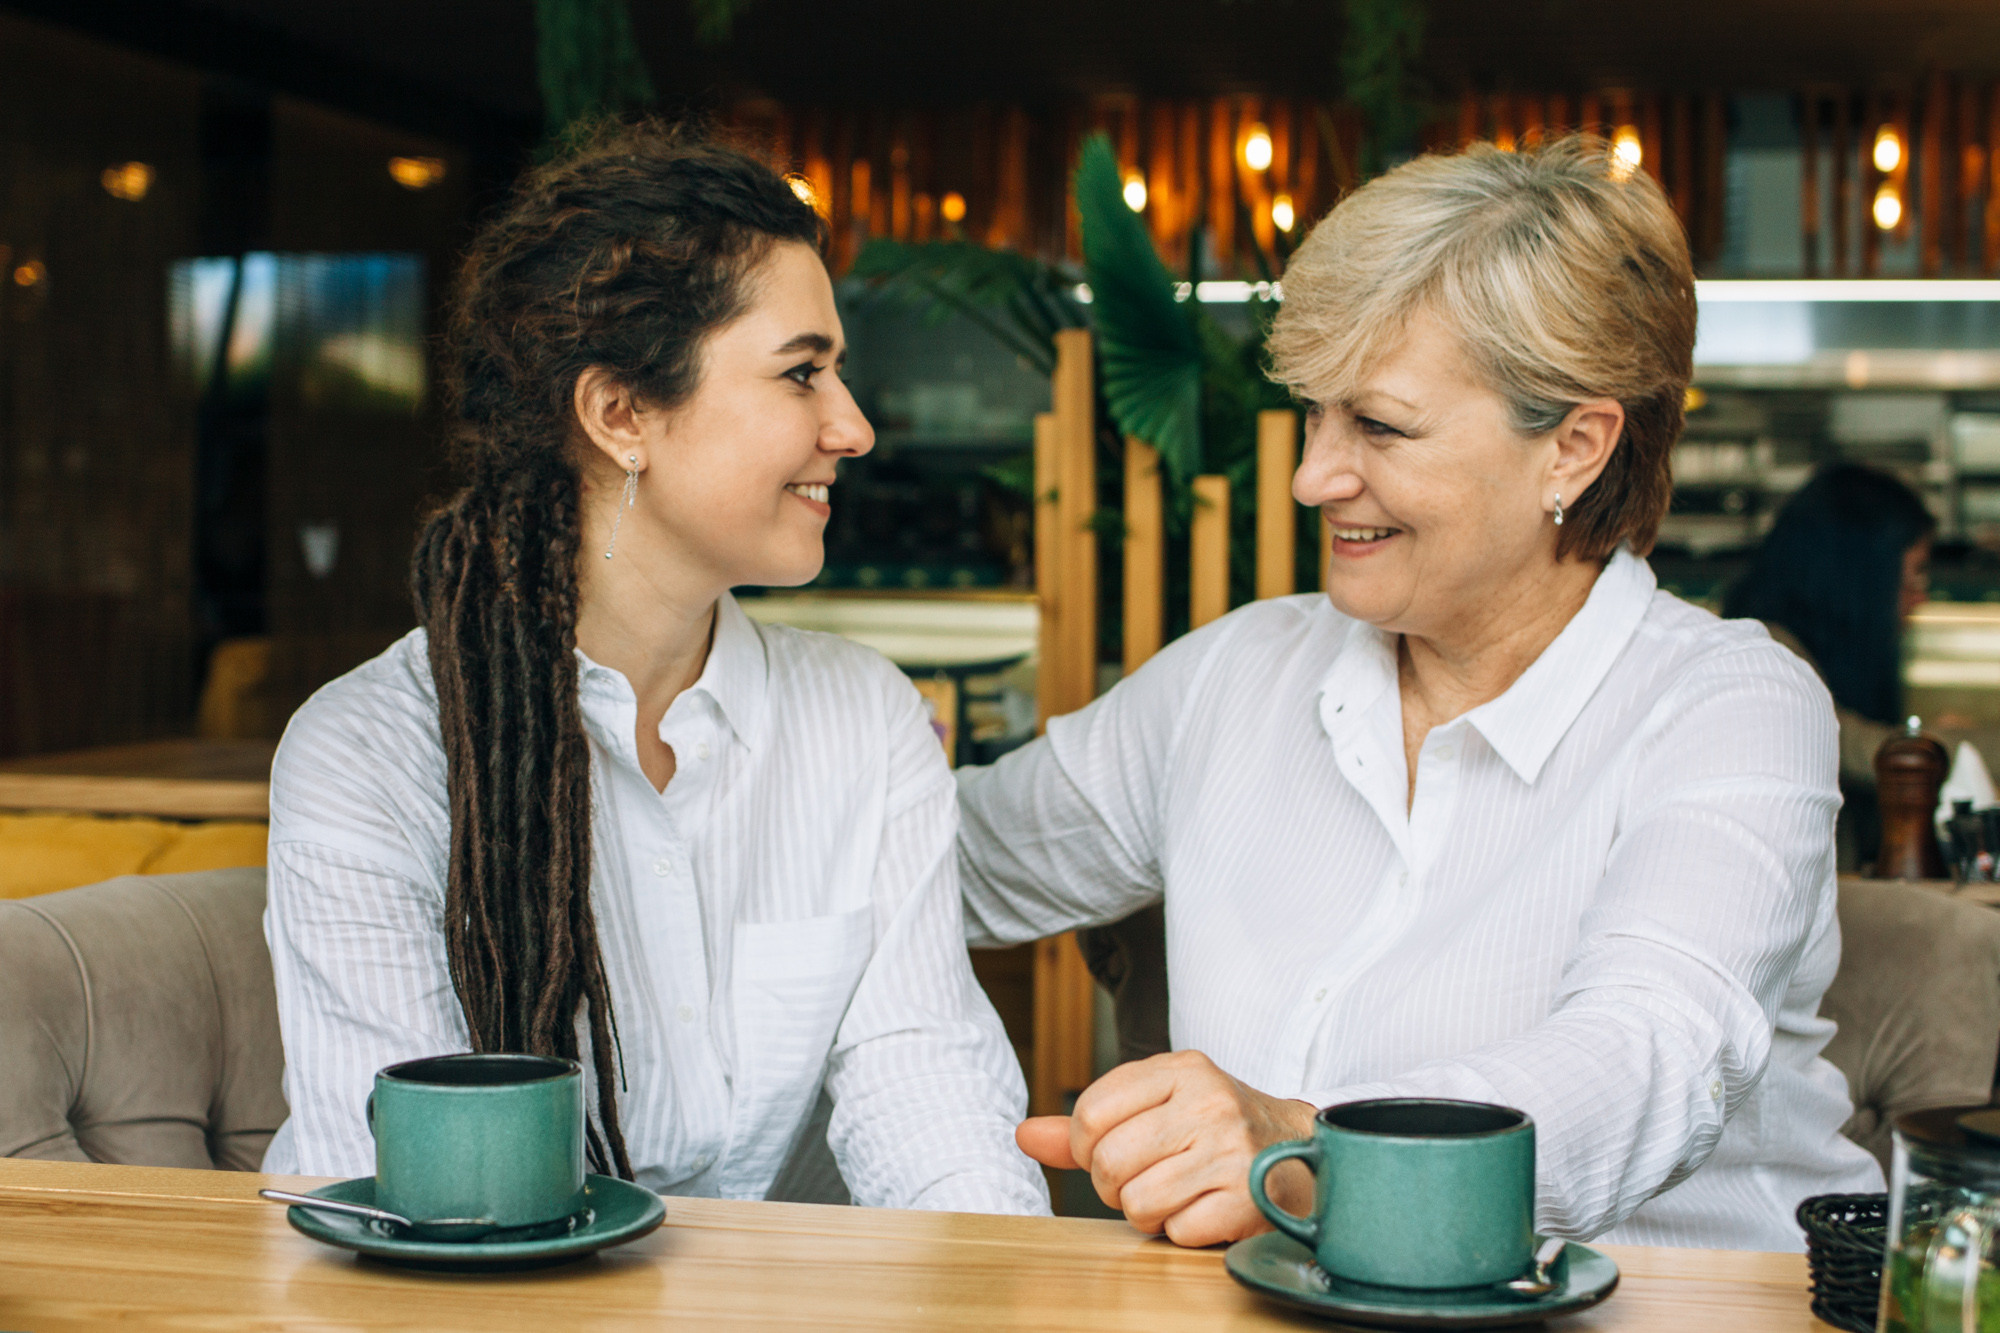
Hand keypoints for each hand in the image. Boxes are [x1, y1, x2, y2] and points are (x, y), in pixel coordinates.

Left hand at [1014, 1050, 1317, 1246]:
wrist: (1300, 1153)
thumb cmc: (1215, 1128)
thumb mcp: (1158, 1106)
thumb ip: (1089, 1123)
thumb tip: (1023, 1136)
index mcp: (1181, 1069)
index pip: (1090, 1111)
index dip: (1084, 1145)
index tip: (1107, 1150)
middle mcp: (1209, 1103)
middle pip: (1108, 1161)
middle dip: (1114, 1184)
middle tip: (1144, 1178)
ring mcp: (1231, 1151)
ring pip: (1137, 1201)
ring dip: (1147, 1210)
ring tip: (1174, 1192)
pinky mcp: (1247, 1200)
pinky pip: (1176, 1230)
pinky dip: (1181, 1229)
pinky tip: (1202, 1208)